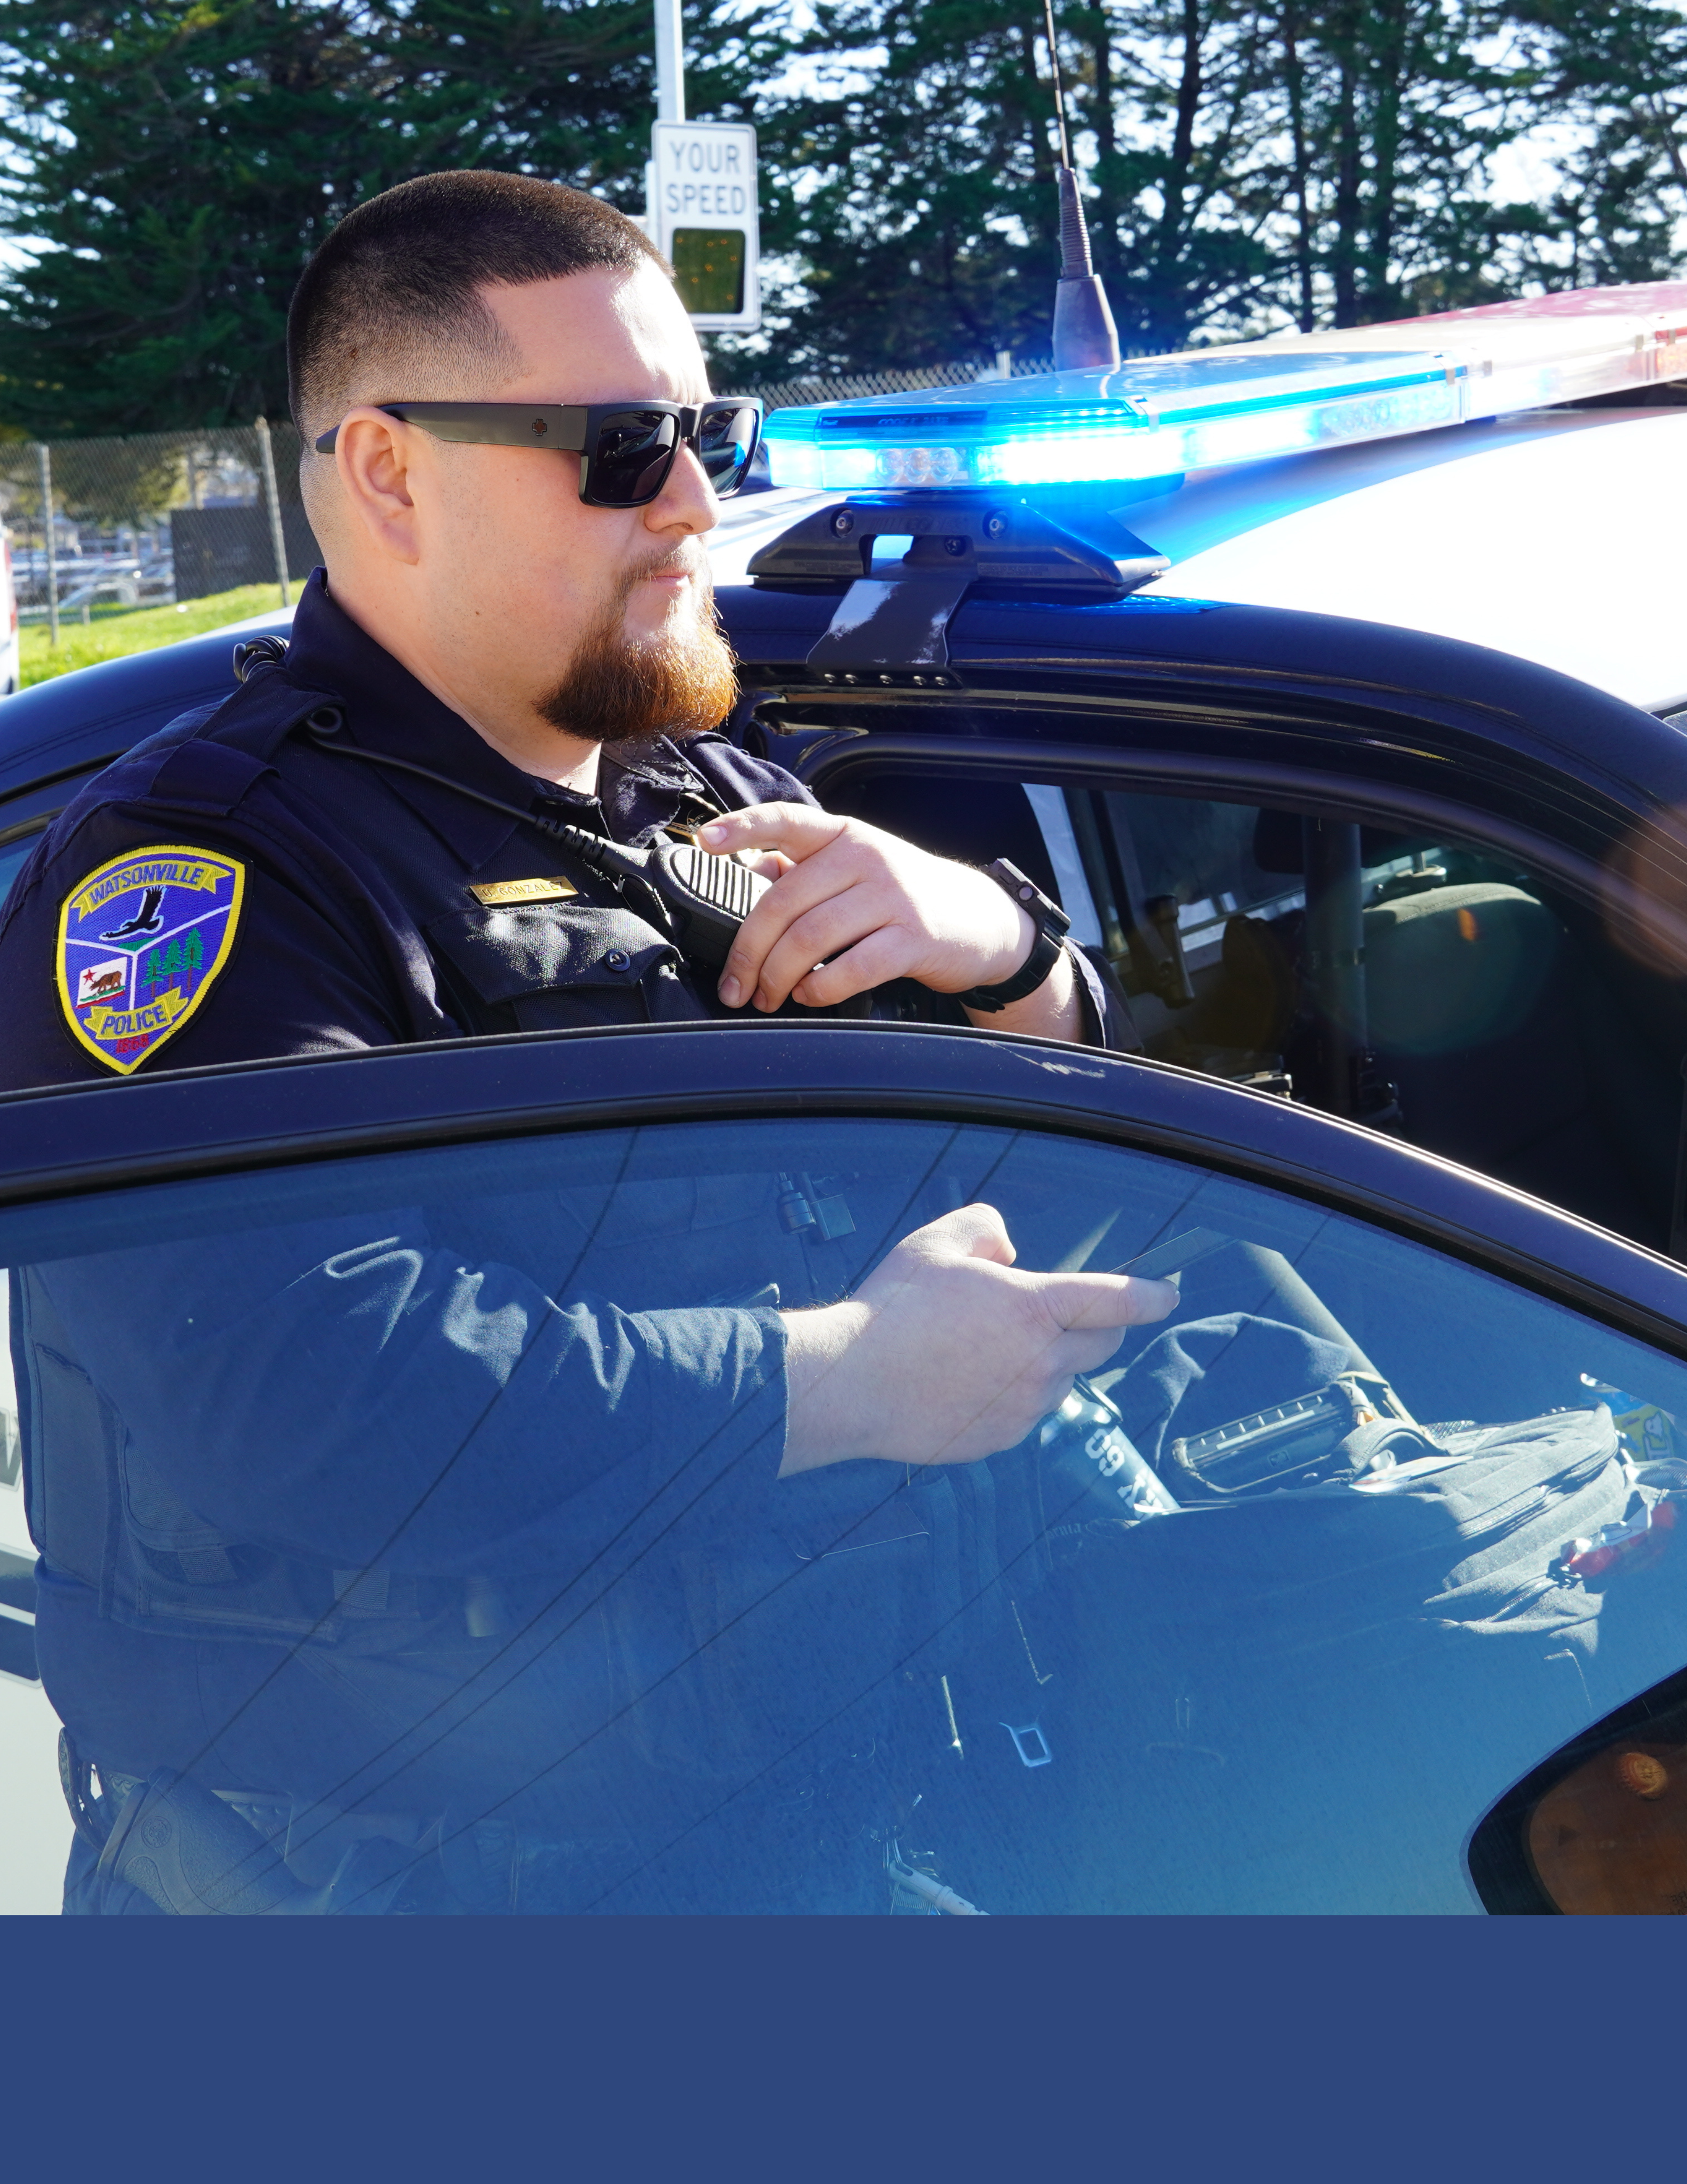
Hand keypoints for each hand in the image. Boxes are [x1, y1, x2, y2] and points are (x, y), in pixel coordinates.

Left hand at [697, 804, 1039, 1013]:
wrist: (980, 920)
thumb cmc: (906, 896)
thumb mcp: (858, 868)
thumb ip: (804, 867)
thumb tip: (747, 868)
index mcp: (844, 835)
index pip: (786, 819)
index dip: (742, 827)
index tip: (704, 842)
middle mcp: (866, 857)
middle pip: (783, 902)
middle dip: (748, 952)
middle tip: (735, 985)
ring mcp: (892, 897)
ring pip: (810, 938)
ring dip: (776, 977)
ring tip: (766, 996)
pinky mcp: (912, 939)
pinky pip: (849, 969)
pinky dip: (818, 990)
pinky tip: (808, 996)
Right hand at [777, 1202, 1177, 1474]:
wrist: (850, 1385)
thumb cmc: (890, 1310)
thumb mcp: (936, 1243)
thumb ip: (986, 1229)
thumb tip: (1010, 1250)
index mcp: (1034, 1308)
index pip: (1118, 1302)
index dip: (1151, 1296)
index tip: (1168, 1294)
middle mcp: (1041, 1362)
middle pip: (1102, 1345)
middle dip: (1096, 1327)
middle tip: (1057, 1314)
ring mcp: (1025, 1407)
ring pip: (1061, 1379)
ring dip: (1045, 1361)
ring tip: (981, 1348)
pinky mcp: (1003, 1439)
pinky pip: (1028, 1412)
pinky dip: (1013, 1395)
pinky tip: (966, 1381)